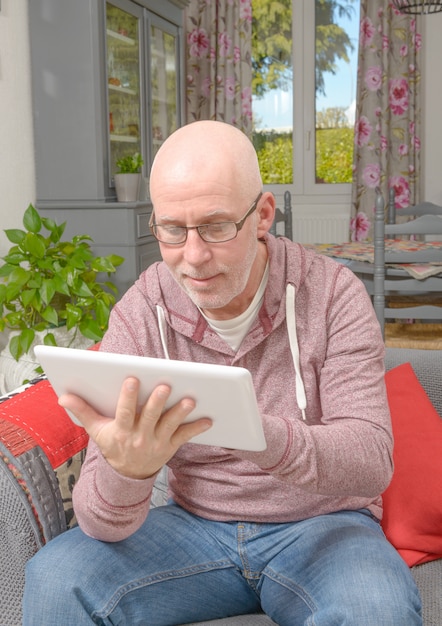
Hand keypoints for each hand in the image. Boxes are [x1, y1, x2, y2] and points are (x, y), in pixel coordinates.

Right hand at [58, 377, 211, 478]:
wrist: (125, 476)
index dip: (128, 396)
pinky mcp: (170, 447)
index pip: (125, 412)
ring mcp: (156, 443)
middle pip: (150, 417)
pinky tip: (208, 419)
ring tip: (189, 400)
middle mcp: (139, 438)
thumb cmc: (112, 445)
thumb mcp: (96, 430)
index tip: (132, 379)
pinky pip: (184, 437)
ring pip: (169, 426)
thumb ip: (82, 411)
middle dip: (157, 402)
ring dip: (180, 413)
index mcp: (121, 431)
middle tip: (165, 386)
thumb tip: (63, 397)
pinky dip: (197, 428)